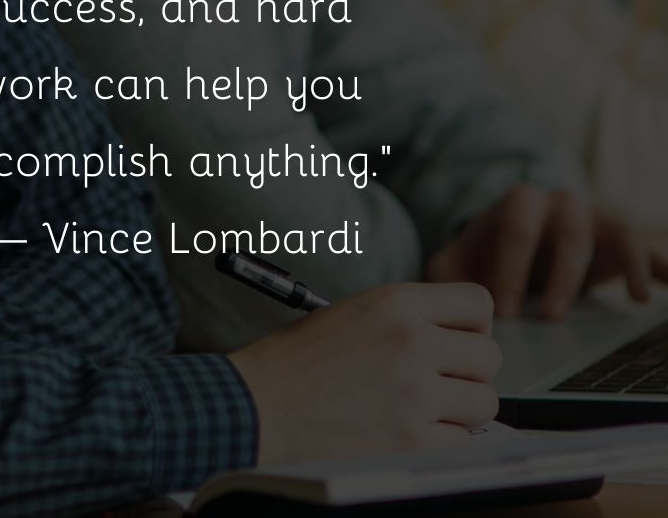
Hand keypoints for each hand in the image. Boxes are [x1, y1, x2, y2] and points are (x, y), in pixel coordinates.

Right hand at [228, 282, 499, 464]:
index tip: (461, 341)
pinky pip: (463, 444)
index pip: (478, 303)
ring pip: (484, 403)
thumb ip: (404, 318)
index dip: (474, 325)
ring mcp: (415, 394)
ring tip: (426, 411)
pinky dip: (444, 444)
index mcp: (396, 303)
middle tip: (443, 382)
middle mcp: (413, 342)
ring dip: (461, 411)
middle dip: (470, 371)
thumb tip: (450, 334)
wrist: (257, 408)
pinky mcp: (412, 442)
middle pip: (489, 356)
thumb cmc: (294, 363)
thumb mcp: (352, 313)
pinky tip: (412, 435)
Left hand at [427, 185, 667, 319]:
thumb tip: (435, 302)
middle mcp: (560, 205)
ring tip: (627, 301)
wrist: (523, 248)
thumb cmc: (488, 260)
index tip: (506, 313)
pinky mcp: (621, 242)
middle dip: (560, 272)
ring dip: (622, 265)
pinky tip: (646, 297)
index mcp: (518, 205)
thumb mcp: (459, 264)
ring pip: (616, 229)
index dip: (511, 267)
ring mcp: (595, 220)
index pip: (516, 226)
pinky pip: (646, 246)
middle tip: (550, 317)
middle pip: (568, 225)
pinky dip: (656, 265)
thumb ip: (442, 275)